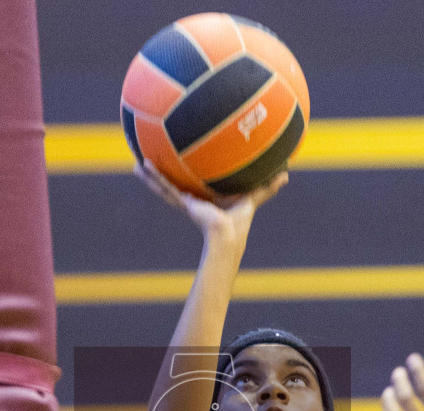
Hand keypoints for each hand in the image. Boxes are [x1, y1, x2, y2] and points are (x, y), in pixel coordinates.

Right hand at [135, 160, 287, 242]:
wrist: (228, 236)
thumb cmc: (240, 223)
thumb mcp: (252, 197)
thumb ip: (266, 187)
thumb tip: (285, 174)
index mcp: (207, 200)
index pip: (195, 185)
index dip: (188, 175)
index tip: (180, 165)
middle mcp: (193, 200)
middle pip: (176, 183)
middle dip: (164, 174)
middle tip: (151, 161)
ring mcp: (185, 202)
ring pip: (165, 185)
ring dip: (152, 175)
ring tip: (137, 163)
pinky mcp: (182, 203)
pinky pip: (165, 188)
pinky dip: (154, 178)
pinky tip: (141, 166)